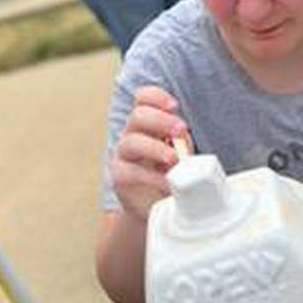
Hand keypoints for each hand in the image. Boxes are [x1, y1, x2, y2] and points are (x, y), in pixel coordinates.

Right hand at [111, 86, 190, 221]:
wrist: (153, 205)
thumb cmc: (169, 173)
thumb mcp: (180, 152)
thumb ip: (181, 141)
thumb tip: (182, 137)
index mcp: (146, 123)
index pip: (143, 99)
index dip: (156, 97)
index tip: (174, 106)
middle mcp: (131, 134)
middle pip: (138, 116)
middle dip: (162, 121)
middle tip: (180, 131)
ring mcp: (123, 155)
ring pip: (132, 142)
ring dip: (156, 148)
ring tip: (174, 160)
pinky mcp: (120, 177)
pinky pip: (132, 172)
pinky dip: (153, 177)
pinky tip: (167, 182)